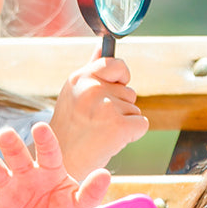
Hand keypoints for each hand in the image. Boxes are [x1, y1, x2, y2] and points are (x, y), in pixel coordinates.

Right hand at [0, 121, 111, 207]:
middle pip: (18, 157)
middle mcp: (29, 176)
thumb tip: (105, 174)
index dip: (44, 141)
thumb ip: (91, 192)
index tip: (39, 127)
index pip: (49, 153)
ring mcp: (10, 191)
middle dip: (11, 145)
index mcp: (52, 173)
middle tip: (6, 134)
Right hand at [50, 51, 148, 176]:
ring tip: (101, 132)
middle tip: (97, 123)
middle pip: (128, 92)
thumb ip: (92, 69)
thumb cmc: (70, 131)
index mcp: (80, 78)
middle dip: (119, 108)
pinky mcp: (119, 126)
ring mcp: (106, 107)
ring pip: (134, 109)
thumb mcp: (74, 93)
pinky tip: (112, 140)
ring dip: (124, 122)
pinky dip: (133, 134)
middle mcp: (92, 88)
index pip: (115, 63)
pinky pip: (142, 124)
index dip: (122, 76)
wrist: (64, 162)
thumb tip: (102, 45)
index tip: (117, 87)